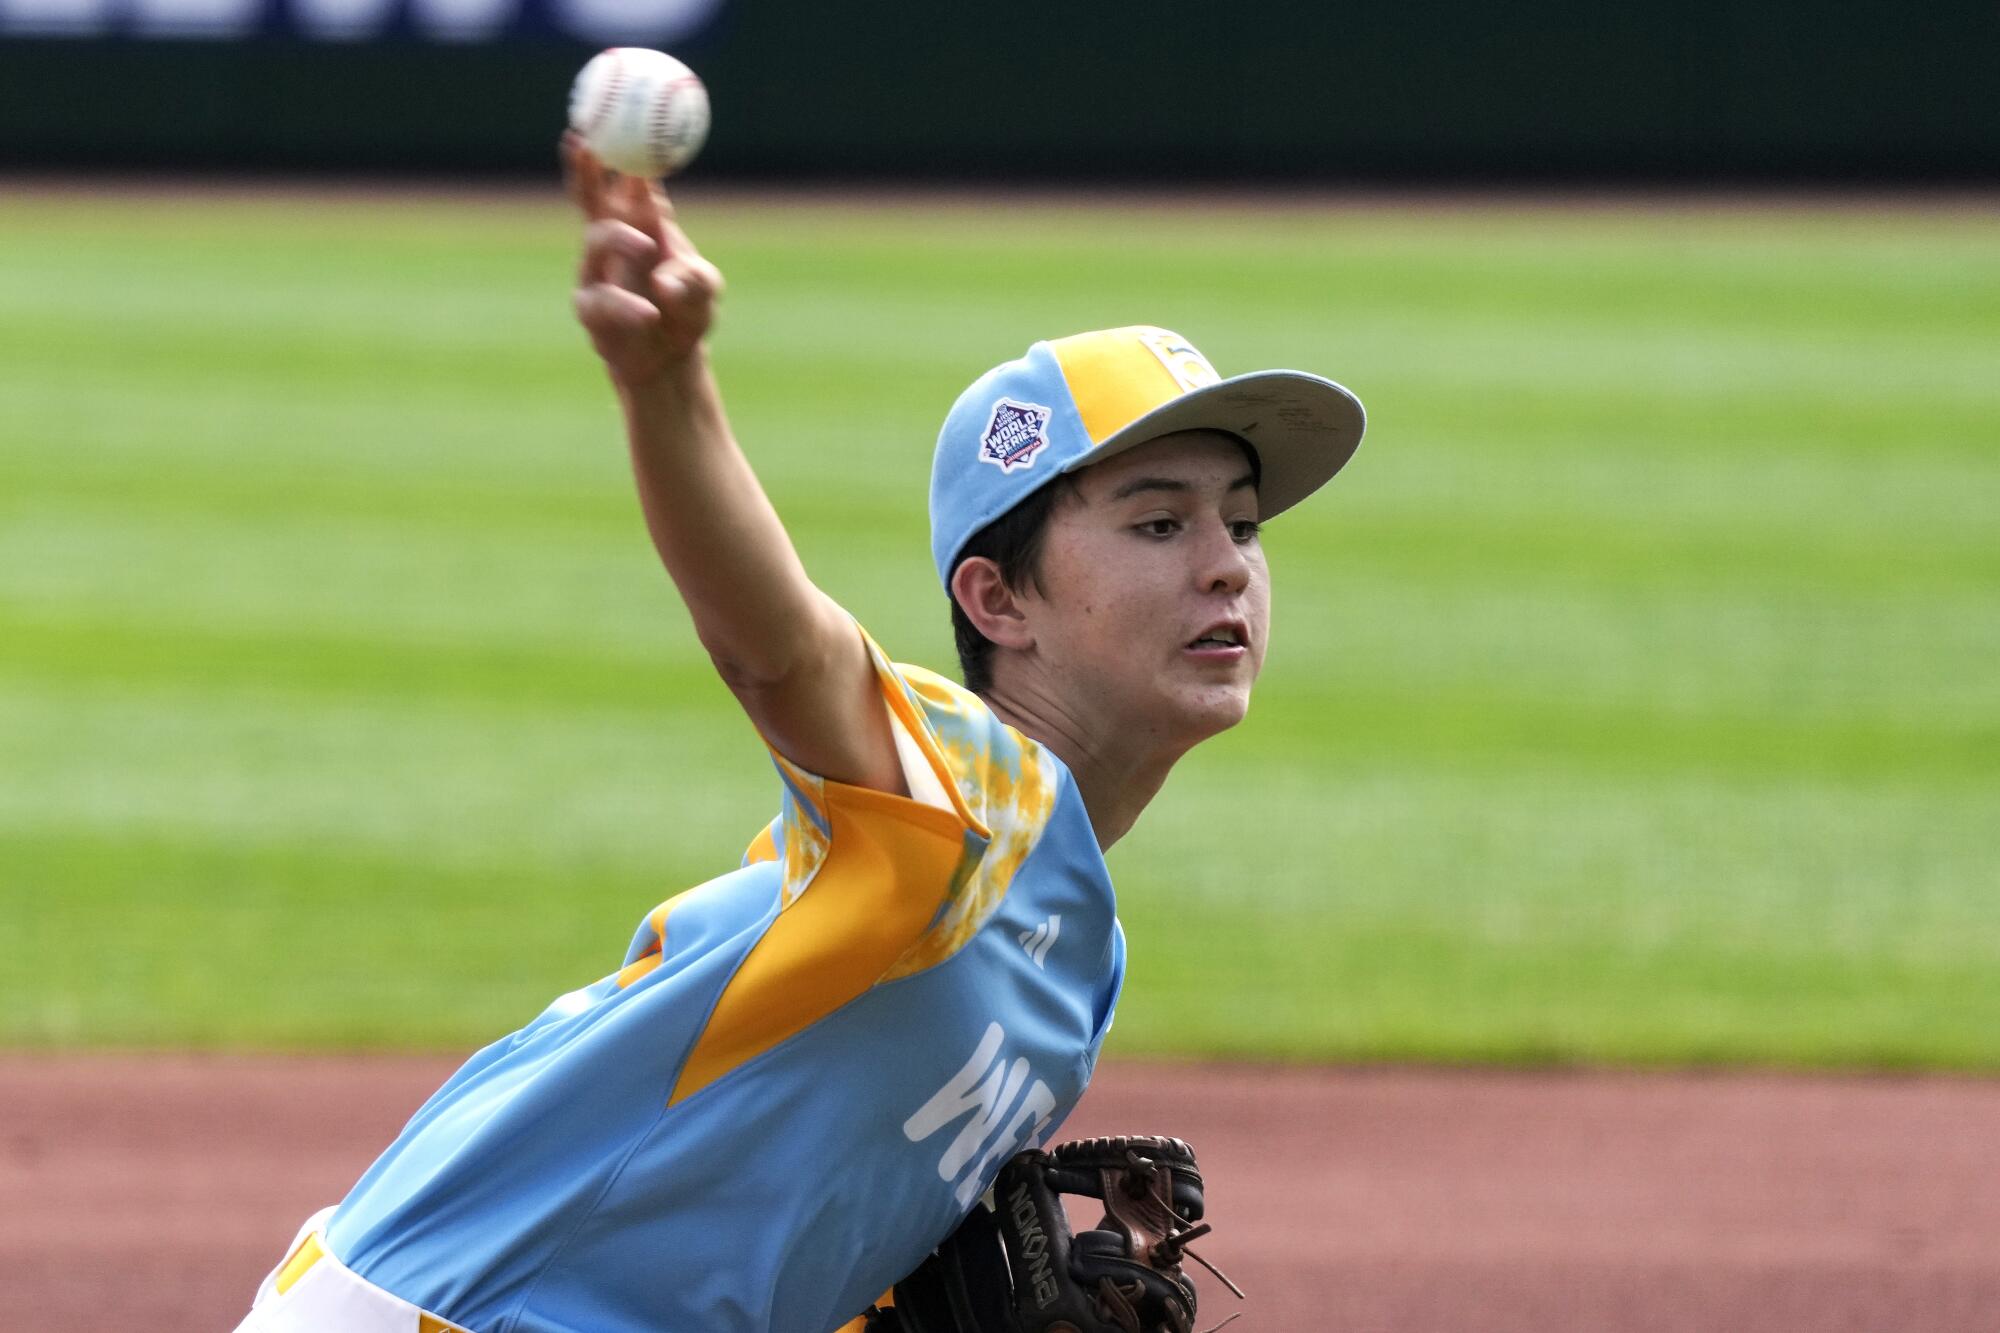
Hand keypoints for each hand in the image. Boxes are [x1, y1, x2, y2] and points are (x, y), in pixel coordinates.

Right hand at [563, 131, 725, 388]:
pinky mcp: (591, 309)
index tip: (623, 120)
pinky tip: (650, 313)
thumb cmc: (688, 312)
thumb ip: (693, 278)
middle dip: (586, 167)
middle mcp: (613, 241)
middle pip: (592, 196)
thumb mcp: (704, 289)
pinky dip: (628, 305)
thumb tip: (664, 280)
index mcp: (643, 223)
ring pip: (596, 241)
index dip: (625, 151)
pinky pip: (604, 301)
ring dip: (620, 236)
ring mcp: (596, 272)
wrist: (672, 361)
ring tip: (646, 245)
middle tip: (585, 142)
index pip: (630, 179)